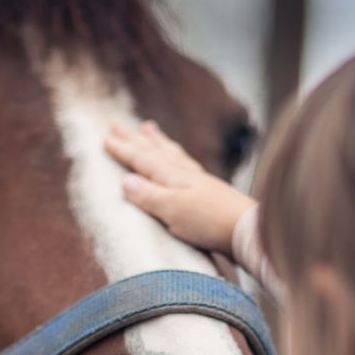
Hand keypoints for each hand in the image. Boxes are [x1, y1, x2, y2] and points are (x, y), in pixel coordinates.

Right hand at [105, 120, 255, 254]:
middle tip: (118, 124)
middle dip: (135, 140)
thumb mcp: (173, 210)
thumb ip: (148, 195)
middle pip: (155, 152)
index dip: (124, 150)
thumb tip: (125, 180)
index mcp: (173, 177)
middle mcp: (185, 174)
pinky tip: (180, 159)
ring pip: (172, 155)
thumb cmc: (209, 222)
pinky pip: (187, 165)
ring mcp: (200, 181)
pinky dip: (178, 156)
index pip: (143, 160)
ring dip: (157, 142)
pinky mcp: (211, 192)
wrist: (247, 230)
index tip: (106, 138)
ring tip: (148, 128)